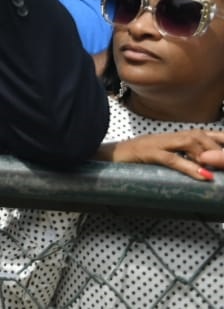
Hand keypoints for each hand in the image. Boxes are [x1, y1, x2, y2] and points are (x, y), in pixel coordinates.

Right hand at [96, 130, 223, 180]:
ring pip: (188, 141)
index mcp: (167, 139)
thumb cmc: (127, 163)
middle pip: (197, 135)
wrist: (100, 159)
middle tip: (223, 162)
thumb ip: (174, 163)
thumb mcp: (155, 162)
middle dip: (216, 146)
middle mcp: (164, 137)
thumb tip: (199, 172)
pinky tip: (203, 176)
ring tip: (216, 168)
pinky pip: (171, 158)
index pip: (199, 134)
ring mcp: (155, 143)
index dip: (218, 138)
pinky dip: (189, 167)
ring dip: (206, 154)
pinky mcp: (146, 153)